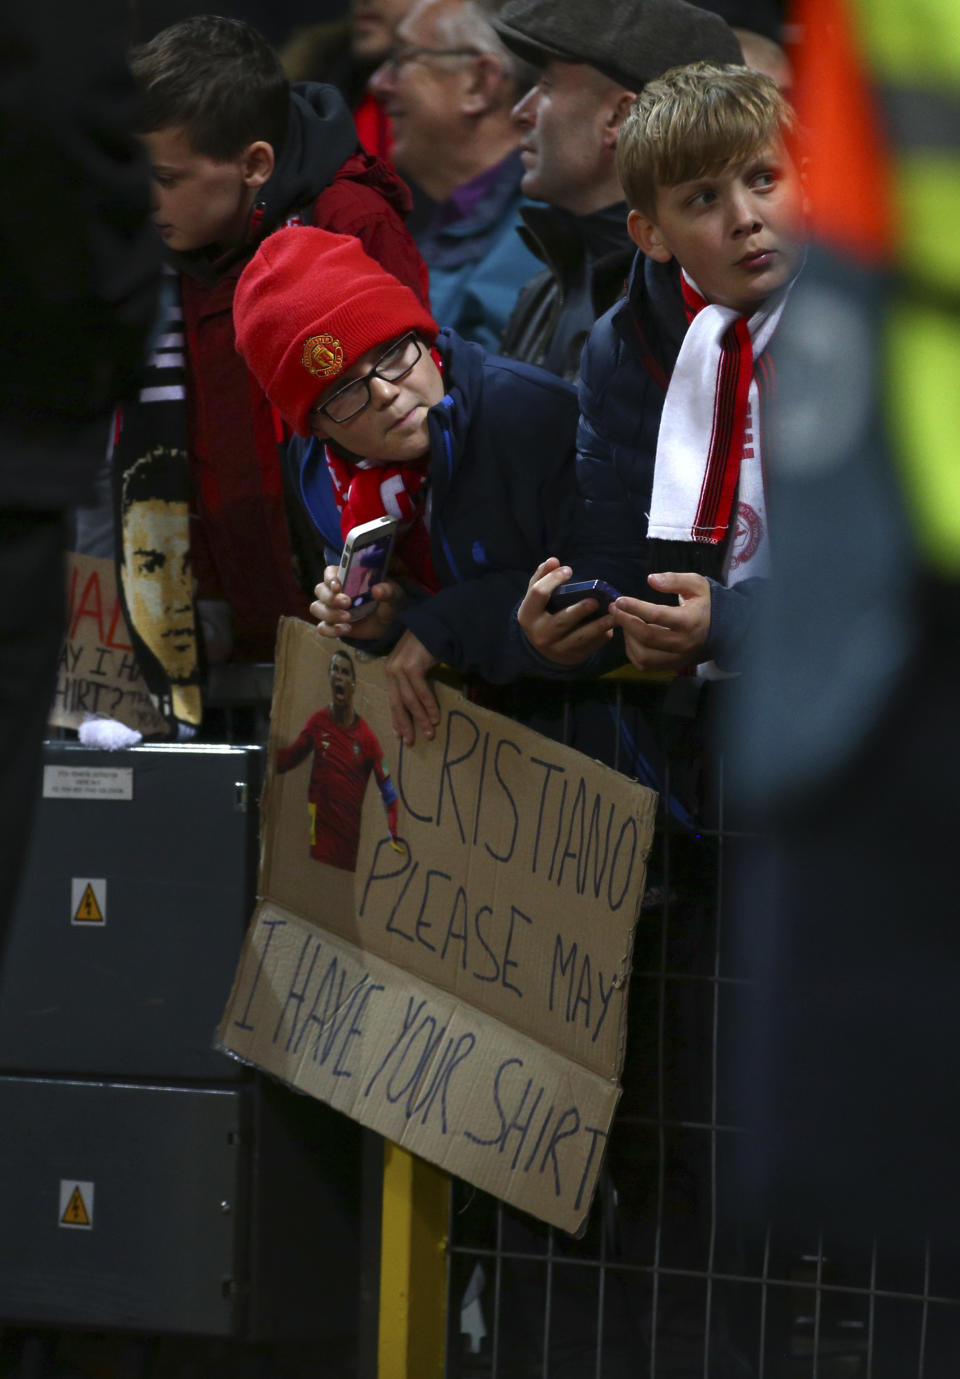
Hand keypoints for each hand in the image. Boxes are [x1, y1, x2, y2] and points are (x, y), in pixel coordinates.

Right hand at [309, 565, 404, 640]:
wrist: (388, 622)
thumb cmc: (388, 600)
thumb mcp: (393, 593)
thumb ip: (387, 590)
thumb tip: (377, 590)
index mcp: (347, 577)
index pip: (329, 572)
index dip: (330, 577)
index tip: (338, 586)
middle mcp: (335, 591)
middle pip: (320, 590)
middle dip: (330, 598)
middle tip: (347, 603)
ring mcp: (332, 608)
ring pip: (316, 608)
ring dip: (329, 614)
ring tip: (348, 618)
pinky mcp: (333, 624)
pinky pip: (322, 628)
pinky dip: (331, 630)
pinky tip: (347, 629)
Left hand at [383, 630, 439, 745]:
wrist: (435, 626)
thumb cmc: (427, 645)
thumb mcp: (416, 664)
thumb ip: (412, 680)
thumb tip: (416, 704)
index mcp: (390, 670)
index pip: (392, 699)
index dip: (396, 718)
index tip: (400, 734)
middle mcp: (391, 669)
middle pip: (397, 703)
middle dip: (405, 724)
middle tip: (410, 741)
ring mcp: (399, 667)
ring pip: (409, 701)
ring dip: (420, 718)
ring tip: (429, 732)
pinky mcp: (411, 667)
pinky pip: (421, 692)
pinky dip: (429, 706)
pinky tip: (434, 717)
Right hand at [517, 558, 614, 666]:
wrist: (544, 647)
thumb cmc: (543, 613)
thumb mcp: (537, 597)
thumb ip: (543, 577)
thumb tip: (553, 561)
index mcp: (528, 615)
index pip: (538, 594)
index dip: (553, 580)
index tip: (569, 570)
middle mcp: (540, 634)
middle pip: (561, 621)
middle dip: (579, 610)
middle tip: (595, 600)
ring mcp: (556, 648)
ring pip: (579, 637)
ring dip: (599, 625)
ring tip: (614, 614)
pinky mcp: (573, 656)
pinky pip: (590, 646)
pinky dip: (603, 635)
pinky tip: (614, 624)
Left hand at [611, 572, 710, 671]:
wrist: (727, 630)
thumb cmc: (707, 604)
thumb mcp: (696, 584)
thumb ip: (674, 580)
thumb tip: (650, 579)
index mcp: (690, 621)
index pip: (657, 616)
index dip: (635, 608)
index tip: (619, 600)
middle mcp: (684, 643)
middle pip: (646, 637)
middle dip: (625, 622)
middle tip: (615, 609)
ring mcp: (678, 658)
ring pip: (644, 655)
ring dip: (628, 639)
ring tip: (625, 622)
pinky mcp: (673, 666)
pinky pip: (646, 665)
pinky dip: (633, 652)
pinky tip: (632, 637)